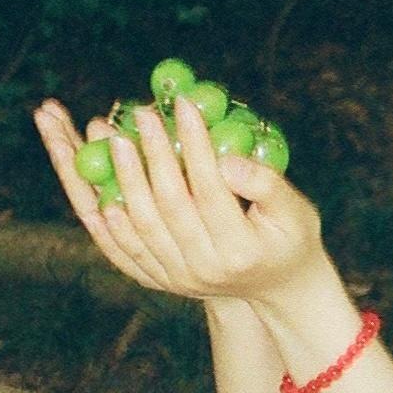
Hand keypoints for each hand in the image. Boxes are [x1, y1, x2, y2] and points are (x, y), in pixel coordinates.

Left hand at [33, 96, 323, 303]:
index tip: (182, 103)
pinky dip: (106, 219)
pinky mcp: (158, 281)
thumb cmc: (290, 237)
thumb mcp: (295, 210)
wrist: (276, 289)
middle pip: (166, 207)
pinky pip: (122, 249)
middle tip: (139, 113)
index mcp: (239, 251)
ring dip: (117, 177)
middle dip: (150, 155)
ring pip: (137, 226)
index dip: (194, 145)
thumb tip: (224, 158)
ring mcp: (177, 279)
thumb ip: (265, 182)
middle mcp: (203, 270)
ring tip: (105, 133)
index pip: (209, 191)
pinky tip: (97, 185)